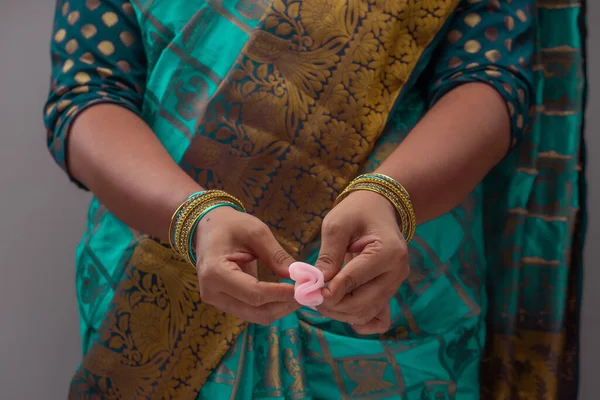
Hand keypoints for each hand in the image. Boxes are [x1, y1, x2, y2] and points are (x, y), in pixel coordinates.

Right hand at [194, 207, 299, 324]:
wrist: (208, 227)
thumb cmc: (231, 225)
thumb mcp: (256, 232)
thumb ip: (276, 255)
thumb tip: (301, 276)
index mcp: (215, 272)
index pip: (254, 293)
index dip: (281, 293)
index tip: (305, 288)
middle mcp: (212, 292)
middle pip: (255, 310)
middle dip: (285, 305)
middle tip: (309, 294)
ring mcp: (217, 300)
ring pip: (255, 315)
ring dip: (280, 308)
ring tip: (302, 294)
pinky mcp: (224, 302)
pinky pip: (251, 311)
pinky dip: (272, 306)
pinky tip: (287, 295)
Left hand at [315, 191, 409, 333]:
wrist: (378, 208)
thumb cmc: (356, 211)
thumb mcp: (337, 225)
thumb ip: (327, 255)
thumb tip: (314, 285)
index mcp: (388, 252)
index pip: (353, 281)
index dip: (327, 290)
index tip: (305, 290)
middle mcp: (397, 272)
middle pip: (362, 305)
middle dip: (332, 305)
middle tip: (309, 297)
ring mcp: (396, 285)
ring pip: (367, 315)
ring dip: (340, 313)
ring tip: (319, 299)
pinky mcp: (390, 292)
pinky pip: (377, 320)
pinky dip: (358, 319)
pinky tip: (340, 306)